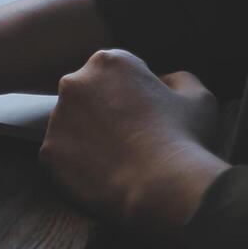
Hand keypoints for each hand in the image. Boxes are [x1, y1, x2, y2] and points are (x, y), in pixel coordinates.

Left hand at [41, 50, 227, 240]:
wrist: (163, 186)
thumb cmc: (185, 139)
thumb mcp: (199, 98)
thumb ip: (180, 79)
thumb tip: (164, 79)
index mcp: (109, 62)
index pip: (116, 74)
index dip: (133, 95)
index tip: (147, 116)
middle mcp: (74, 82)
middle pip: (87, 95)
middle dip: (104, 112)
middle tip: (130, 139)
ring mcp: (56, 117)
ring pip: (71, 125)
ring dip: (88, 137)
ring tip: (118, 159)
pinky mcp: (48, 151)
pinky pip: (62, 156)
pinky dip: (78, 165)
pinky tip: (103, 176)